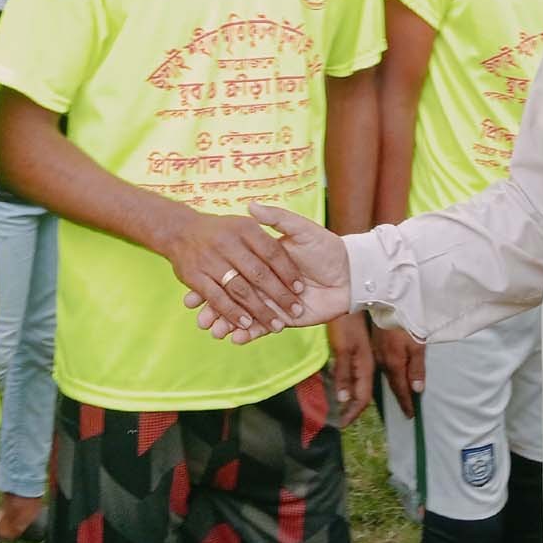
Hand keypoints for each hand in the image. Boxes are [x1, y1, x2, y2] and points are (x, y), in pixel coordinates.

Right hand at [186, 203, 351, 342]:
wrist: (351, 274)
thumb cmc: (326, 248)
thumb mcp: (300, 229)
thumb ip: (277, 219)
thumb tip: (251, 205)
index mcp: (262, 261)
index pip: (232, 271)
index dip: (212, 278)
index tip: (192, 287)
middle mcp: (263, 282)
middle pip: (232, 296)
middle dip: (213, 308)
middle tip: (196, 317)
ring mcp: (272, 301)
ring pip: (243, 315)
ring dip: (226, 324)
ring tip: (210, 330)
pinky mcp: (283, 317)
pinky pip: (262, 329)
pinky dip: (248, 334)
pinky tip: (234, 338)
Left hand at [328, 315, 373, 425]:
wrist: (351, 299)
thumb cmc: (345, 324)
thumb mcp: (342, 349)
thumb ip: (343, 373)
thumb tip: (344, 400)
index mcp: (365, 366)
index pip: (362, 397)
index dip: (353, 412)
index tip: (342, 425)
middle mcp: (366, 364)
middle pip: (364, 393)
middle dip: (355, 409)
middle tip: (343, 421)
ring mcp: (362, 356)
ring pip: (361, 384)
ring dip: (352, 398)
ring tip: (343, 409)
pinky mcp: (356, 349)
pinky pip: (355, 374)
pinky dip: (349, 385)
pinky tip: (342, 386)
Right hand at [374, 325, 426, 416]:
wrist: (388, 304)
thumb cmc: (406, 323)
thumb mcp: (417, 345)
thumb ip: (416, 368)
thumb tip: (416, 390)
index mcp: (394, 364)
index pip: (400, 389)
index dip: (406, 402)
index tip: (410, 415)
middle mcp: (382, 363)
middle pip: (392, 384)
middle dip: (399, 397)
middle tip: (406, 409)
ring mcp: (377, 354)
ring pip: (386, 376)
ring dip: (393, 386)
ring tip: (399, 395)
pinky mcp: (375, 346)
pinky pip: (381, 367)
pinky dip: (388, 375)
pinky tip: (390, 374)